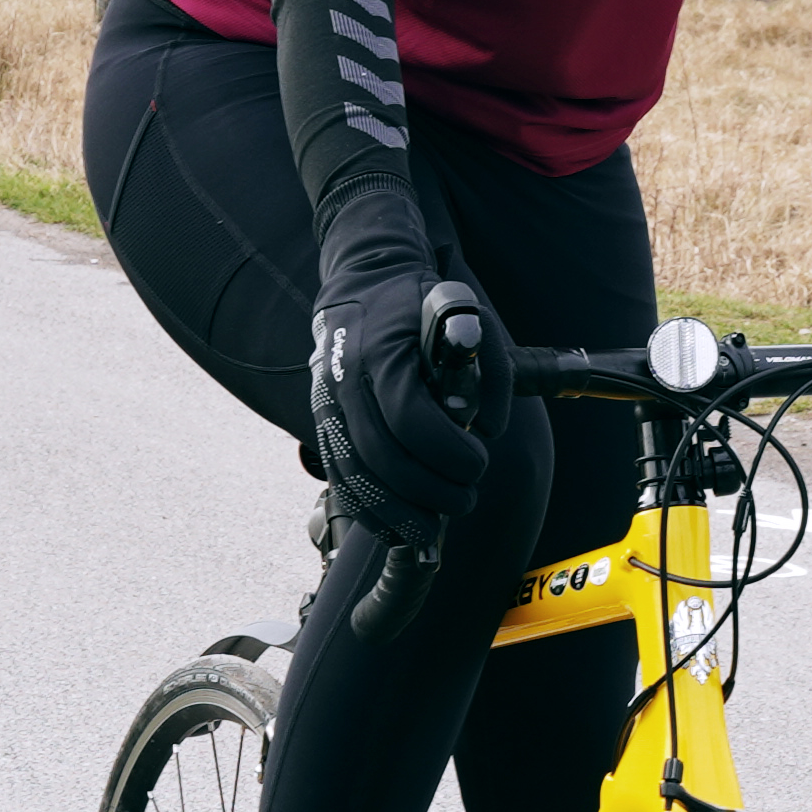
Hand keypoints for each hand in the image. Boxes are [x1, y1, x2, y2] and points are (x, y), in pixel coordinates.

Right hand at [304, 247, 490, 550]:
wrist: (364, 283)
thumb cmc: (422, 304)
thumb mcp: (471, 318)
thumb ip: (490, 371)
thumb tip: (488, 428)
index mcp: (381, 351)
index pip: (410, 418)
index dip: (447, 453)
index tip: (478, 464)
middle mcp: (344, 380)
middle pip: (382, 456)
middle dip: (429, 491)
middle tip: (465, 499)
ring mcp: (326, 404)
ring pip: (355, 475)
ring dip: (398, 512)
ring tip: (434, 527)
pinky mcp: (322, 423)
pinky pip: (341, 476)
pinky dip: (369, 509)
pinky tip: (397, 527)